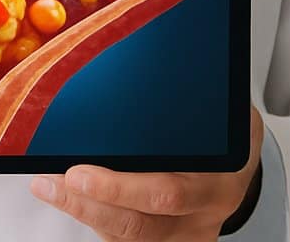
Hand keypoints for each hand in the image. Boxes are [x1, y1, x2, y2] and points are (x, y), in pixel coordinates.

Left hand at [30, 104, 264, 239]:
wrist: (240, 171)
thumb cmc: (222, 134)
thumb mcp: (222, 112)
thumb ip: (192, 99)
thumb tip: (144, 65)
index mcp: (220, 178)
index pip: (169, 192)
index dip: (121, 187)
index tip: (80, 170)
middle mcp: (202, 213)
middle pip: (142, 221)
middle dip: (92, 200)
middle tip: (57, 178)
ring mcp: (185, 234)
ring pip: (128, 236)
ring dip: (83, 210)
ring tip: (49, 186)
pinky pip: (125, 240)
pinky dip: (93, 218)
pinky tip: (69, 197)